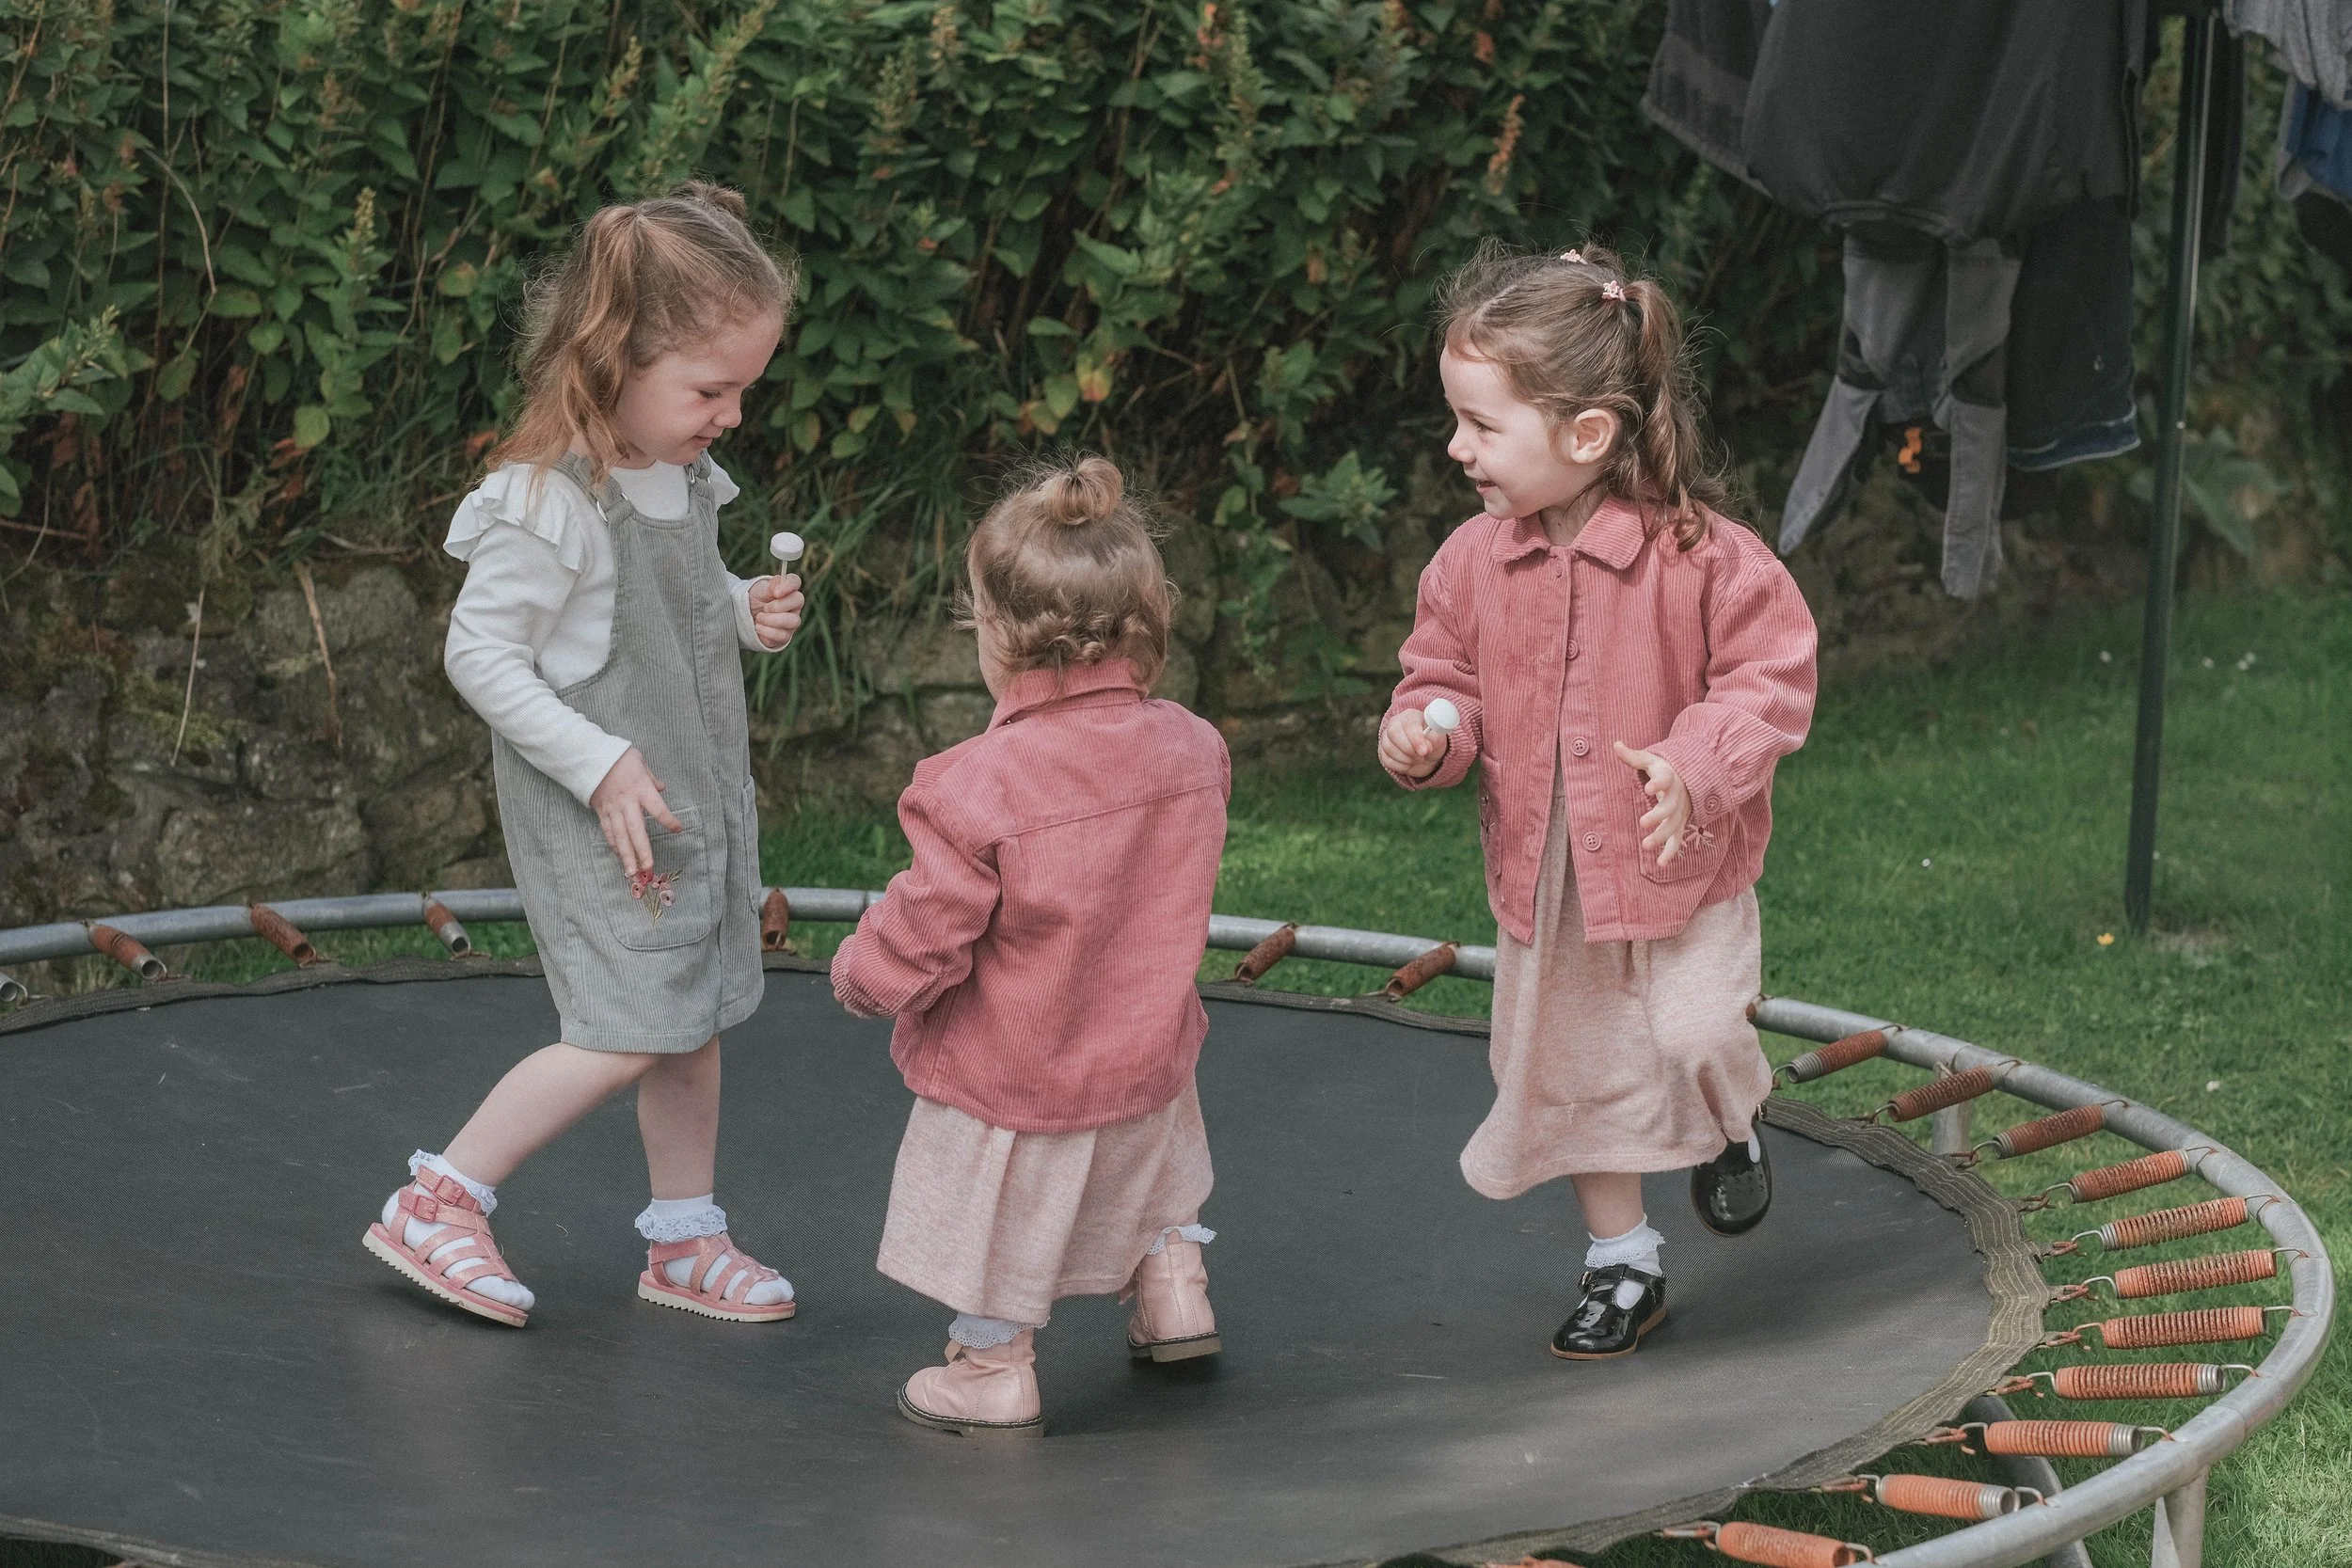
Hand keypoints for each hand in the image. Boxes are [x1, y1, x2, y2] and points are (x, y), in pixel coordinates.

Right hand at [589, 746, 683, 878]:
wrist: (589, 755)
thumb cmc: (618, 757)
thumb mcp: (640, 762)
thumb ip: (652, 778)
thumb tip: (661, 788)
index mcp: (641, 789)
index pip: (658, 809)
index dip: (668, 820)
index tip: (678, 829)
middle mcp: (627, 802)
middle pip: (636, 830)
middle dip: (642, 850)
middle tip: (649, 867)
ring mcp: (612, 808)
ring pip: (620, 836)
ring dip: (626, 855)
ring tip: (631, 872)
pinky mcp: (601, 811)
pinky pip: (607, 831)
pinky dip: (613, 845)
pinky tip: (619, 857)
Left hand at [748, 572, 803, 650]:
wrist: (746, 618)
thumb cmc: (755, 601)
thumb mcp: (759, 590)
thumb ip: (770, 586)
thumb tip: (779, 580)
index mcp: (787, 590)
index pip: (795, 581)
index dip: (788, 585)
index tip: (776, 592)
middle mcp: (794, 605)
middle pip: (799, 601)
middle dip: (778, 605)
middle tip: (764, 608)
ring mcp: (791, 622)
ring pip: (793, 621)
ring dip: (772, 620)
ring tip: (759, 618)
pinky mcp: (785, 636)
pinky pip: (783, 636)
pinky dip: (767, 632)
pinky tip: (758, 628)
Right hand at [1378, 708, 1448, 780]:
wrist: (1427, 755)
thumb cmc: (1433, 742)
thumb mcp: (1438, 739)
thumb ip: (1434, 739)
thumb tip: (1425, 746)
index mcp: (1410, 716)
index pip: (1408, 724)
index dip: (1416, 738)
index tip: (1424, 751)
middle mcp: (1395, 724)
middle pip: (1393, 733)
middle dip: (1409, 749)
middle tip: (1422, 757)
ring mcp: (1386, 738)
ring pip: (1389, 748)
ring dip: (1407, 759)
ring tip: (1418, 759)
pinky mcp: (1383, 752)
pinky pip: (1387, 761)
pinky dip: (1401, 766)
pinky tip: (1410, 763)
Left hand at [1614, 741, 1690, 867]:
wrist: (1689, 779)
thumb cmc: (1664, 768)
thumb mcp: (1650, 759)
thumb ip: (1633, 756)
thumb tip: (1616, 744)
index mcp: (1670, 778)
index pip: (1665, 779)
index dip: (1658, 784)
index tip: (1648, 788)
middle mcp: (1677, 797)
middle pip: (1669, 807)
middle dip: (1658, 816)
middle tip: (1643, 823)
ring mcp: (1680, 812)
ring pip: (1673, 826)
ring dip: (1661, 836)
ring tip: (1646, 845)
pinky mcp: (1680, 824)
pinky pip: (1677, 840)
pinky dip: (1671, 852)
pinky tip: (1661, 864)